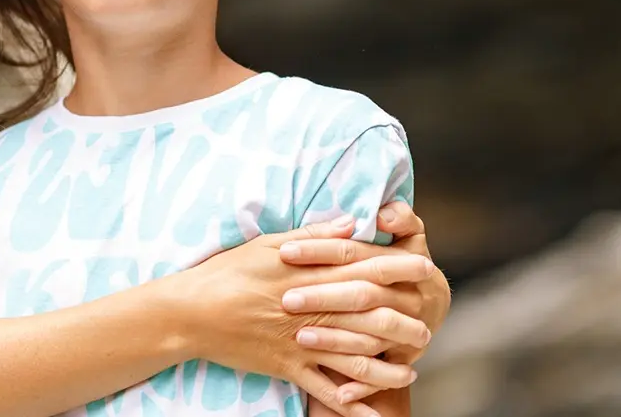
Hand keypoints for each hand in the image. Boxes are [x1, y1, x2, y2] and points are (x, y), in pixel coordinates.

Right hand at [175, 215, 427, 416]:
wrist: (192, 311)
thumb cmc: (227, 272)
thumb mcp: (266, 244)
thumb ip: (313, 236)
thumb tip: (352, 223)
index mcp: (308, 274)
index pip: (363, 269)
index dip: (397, 268)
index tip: (425, 266)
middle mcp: (310, 309)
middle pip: (369, 316)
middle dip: (404, 320)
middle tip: (428, 325)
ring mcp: (300, 341)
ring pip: (355, 357)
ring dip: (387, 364)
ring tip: (411, 366)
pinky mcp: (287, 366)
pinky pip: (325, 389)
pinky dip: (351, 404)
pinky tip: (374, 412)